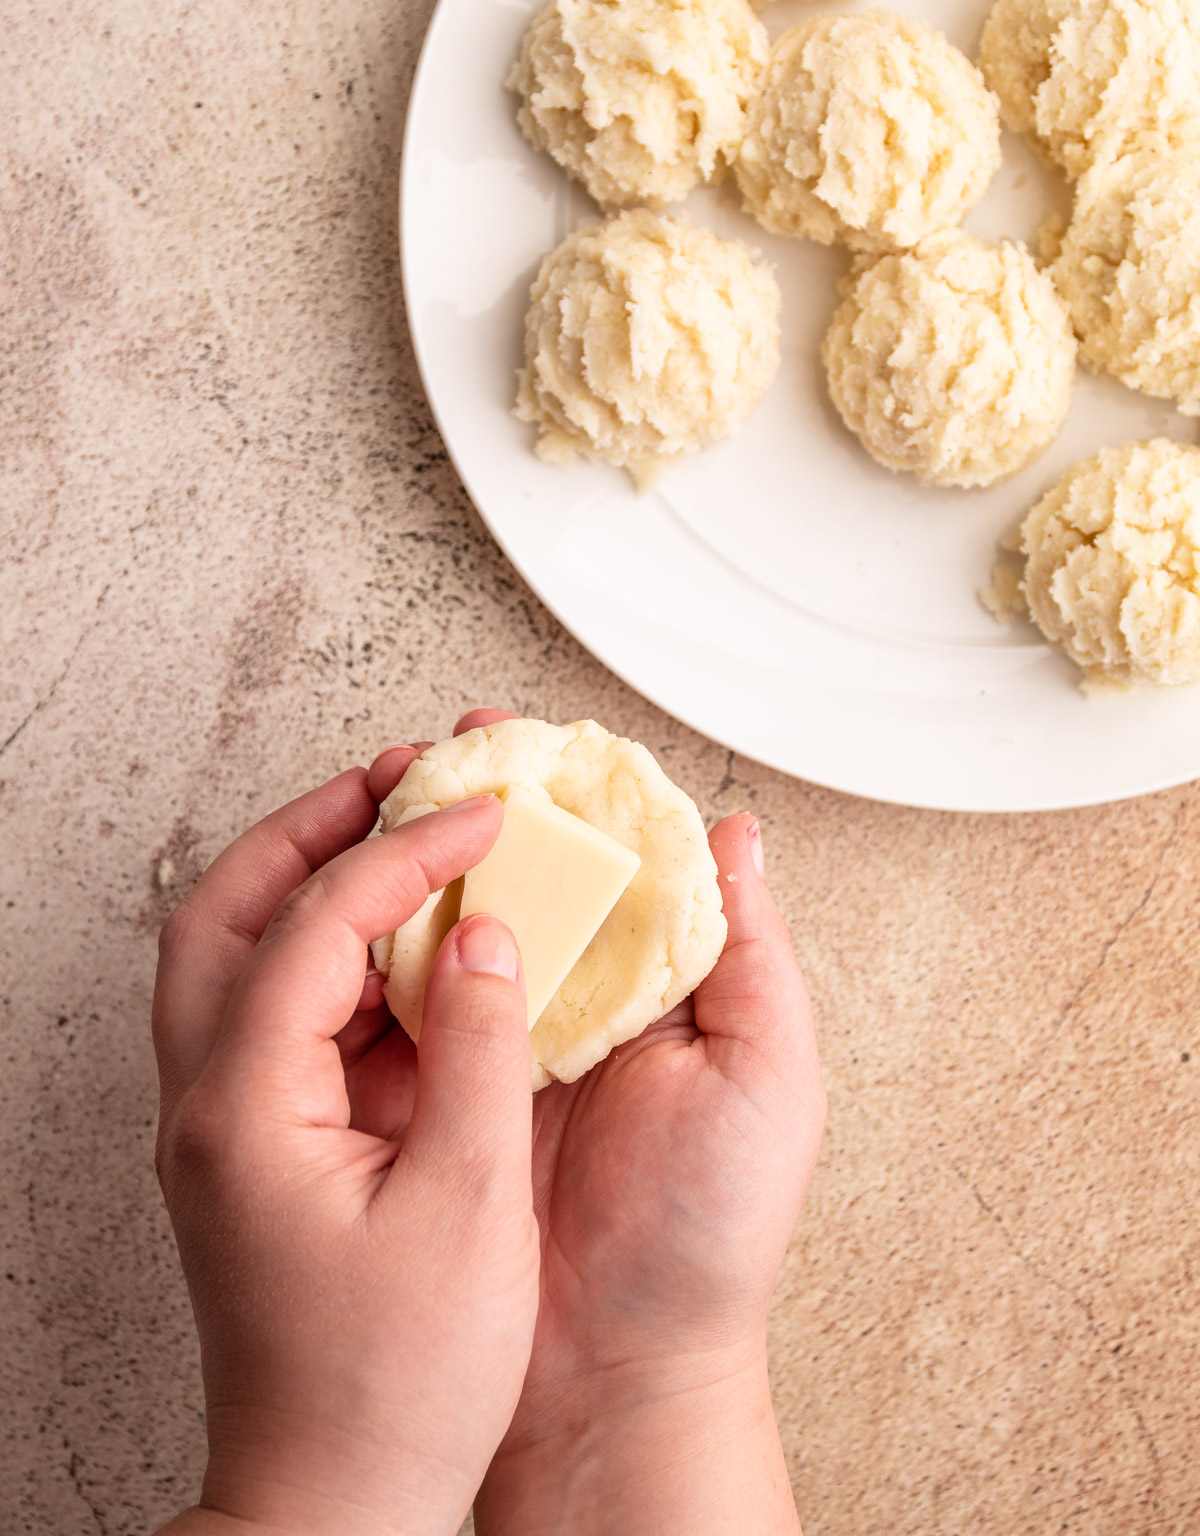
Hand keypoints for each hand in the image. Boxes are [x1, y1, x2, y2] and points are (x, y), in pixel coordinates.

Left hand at [152, 761, 538, 1535]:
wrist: (331, 1506)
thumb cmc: (393, 1388)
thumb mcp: (466, 1208)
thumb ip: (475, 1048)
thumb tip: (483, 932)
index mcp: (245, 1108)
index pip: (317, 922)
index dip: (408, 852)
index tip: (485, 815)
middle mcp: (209, 1104)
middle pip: (225, 911)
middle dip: (311, 830)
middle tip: (394, 780)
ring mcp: (225, 1127)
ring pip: (238, 956)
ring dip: (314, 883)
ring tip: (402, 838)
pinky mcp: (260, 1150)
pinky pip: (282, 1014)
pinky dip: (338, 958)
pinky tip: (416, 953)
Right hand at [418, 712, 826, 1535]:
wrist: (617, 1371)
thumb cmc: (712, 1235)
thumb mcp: (769, 1079)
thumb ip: (752, 955)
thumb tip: (737, 834)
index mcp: (661, 989)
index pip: (619, 865)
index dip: (580, 797)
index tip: (536, 742)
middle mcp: (582, 1004)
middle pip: (534, 880)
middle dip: (492, 811)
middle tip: (451, 751)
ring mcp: (507, 1044)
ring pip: (470, 924)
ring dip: (437, 860)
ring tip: (402, 798)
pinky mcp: (445, 1089)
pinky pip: (418, 1000)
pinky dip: (396, 945)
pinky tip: (373, 897)